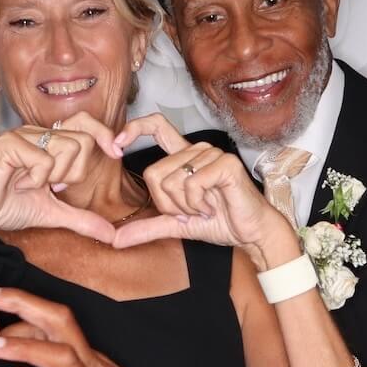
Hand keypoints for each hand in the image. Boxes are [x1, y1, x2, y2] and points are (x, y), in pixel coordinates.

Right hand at [0, 113, 124, 242]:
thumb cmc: (7, 207)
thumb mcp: (53, 213)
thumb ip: (82, 219)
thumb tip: (112, 235)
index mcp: (47, 140)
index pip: (86, 124)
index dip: (104, 135)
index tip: (117, 152)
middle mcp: (35, 132)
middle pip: (83, 141)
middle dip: (74, 173)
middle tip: (50, 185)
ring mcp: (22, 135)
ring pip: (67, 148)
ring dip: (54, 177)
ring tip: (31, 184)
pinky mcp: (8, 144)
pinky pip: (44, 160)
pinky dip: (36, 179)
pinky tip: (19, 183)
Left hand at [110, 114, 296, 266]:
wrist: (251, 232)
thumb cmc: (220, 222)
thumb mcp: (176, 225)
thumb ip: (147, 227)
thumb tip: (115, 239)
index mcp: (183, 157)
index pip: (155, 127)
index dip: (133, 129)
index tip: (116, 145)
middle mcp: (196, 150)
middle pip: (154, 173)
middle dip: (168, 204)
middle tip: (191, 211)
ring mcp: (211, 154)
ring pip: (172, 181)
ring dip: (186, 206)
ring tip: (205, 208)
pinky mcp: (225, 164)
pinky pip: (192, 184)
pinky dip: (198, 204)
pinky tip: (213, 207)